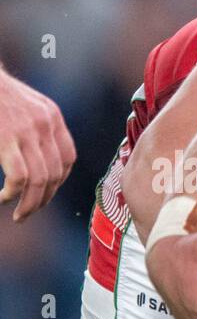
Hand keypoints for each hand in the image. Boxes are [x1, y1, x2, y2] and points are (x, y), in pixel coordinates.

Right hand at [0, 68, 76, 221]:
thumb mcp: (23, 104)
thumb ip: (35, 126)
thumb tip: (37, 156)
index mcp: (52, 116)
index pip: (68, 159)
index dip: (58, 181)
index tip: (45, 193)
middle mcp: (45, 124)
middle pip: (56, 173)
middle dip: (44, 198)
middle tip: (29, 212)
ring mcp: (27, 131)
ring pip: (40, 180)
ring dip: (30, 203)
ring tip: (20, 214)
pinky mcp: (7, 138)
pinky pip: (20, 177)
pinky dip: (14, 194)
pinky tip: (3, 198)